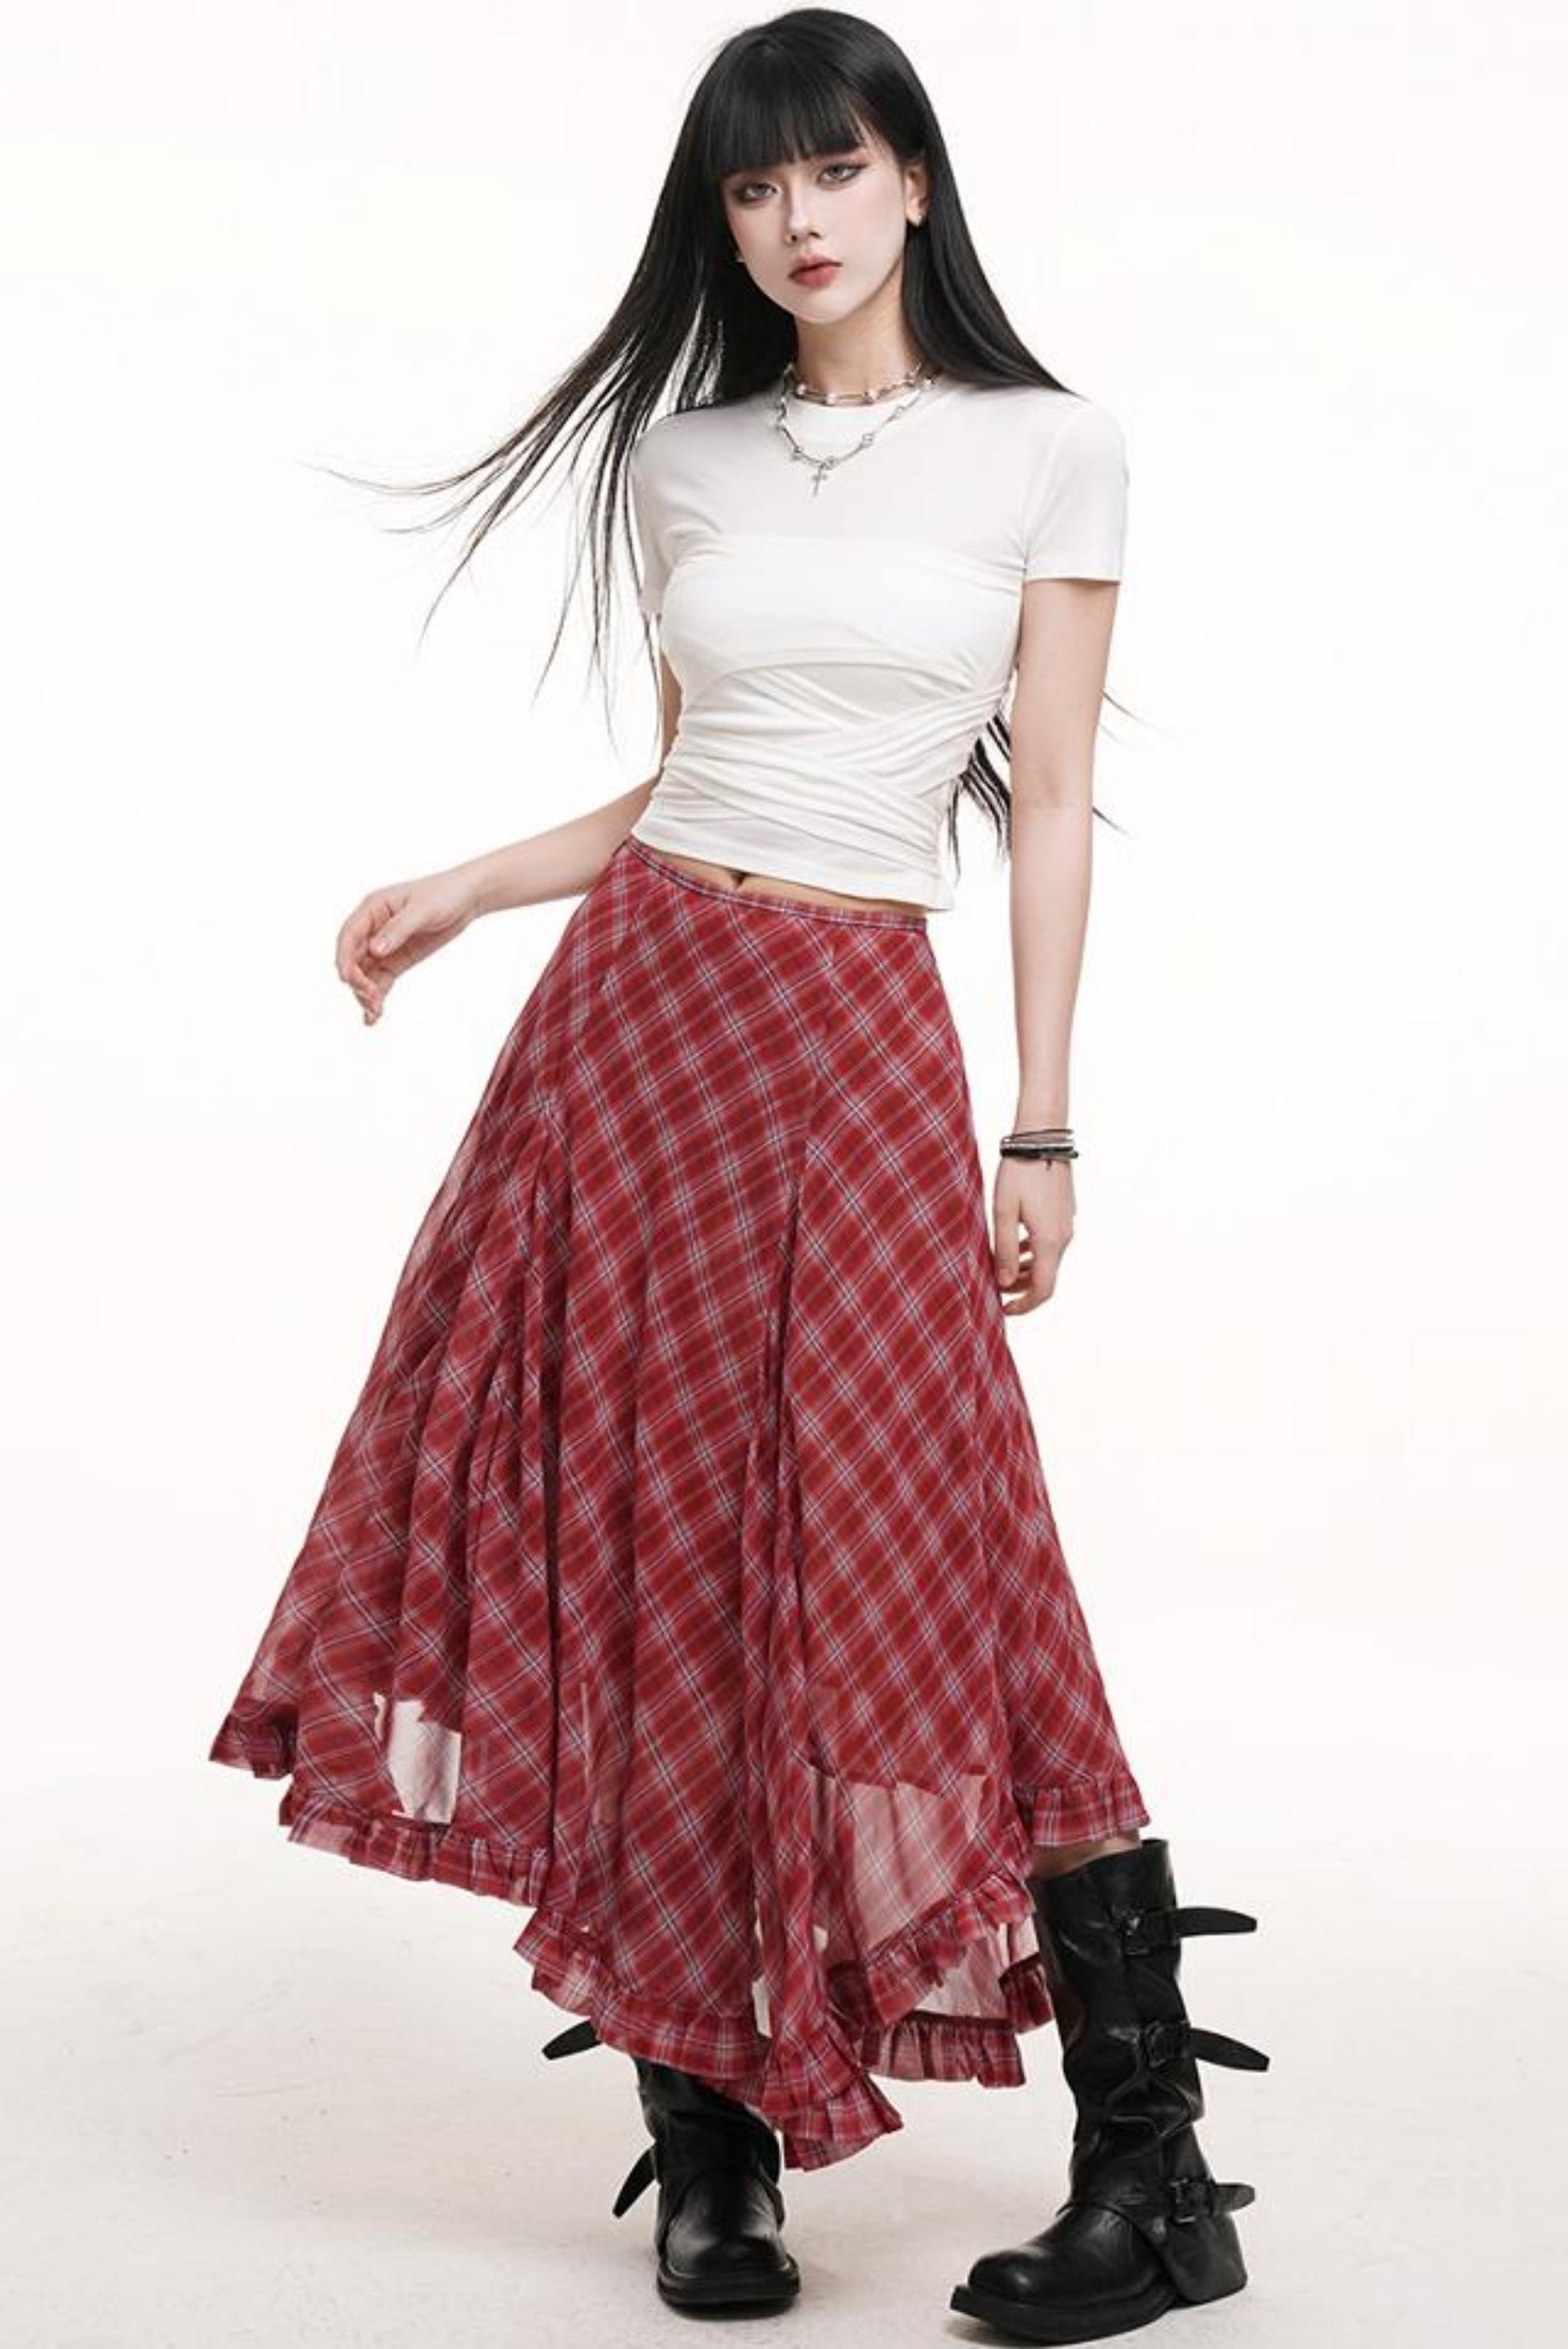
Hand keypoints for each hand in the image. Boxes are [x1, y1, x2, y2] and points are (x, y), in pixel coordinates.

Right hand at [335, 867, 480, 1023]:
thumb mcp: (423, 910)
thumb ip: (398, 929)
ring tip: (375, 1013)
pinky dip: (377, 996)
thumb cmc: (444, 894)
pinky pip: (381, 980)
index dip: (345, 958)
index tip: (347, 979)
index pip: (350, 936)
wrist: (466, 898)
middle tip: (370, 999)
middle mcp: (373, 928)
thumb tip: (375, 950)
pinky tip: (375, 1016)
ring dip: (365, 993)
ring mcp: (384, 946)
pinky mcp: (397, 959)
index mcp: (373, 908)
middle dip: (357, 981)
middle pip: (354, 958)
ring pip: (365, 973)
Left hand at [992, 1152, 1073, 1315]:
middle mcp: (1064, 1237)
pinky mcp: (1064, 1213)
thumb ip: (1004, 1251)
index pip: (1043, 1290)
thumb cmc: (1018, 1172)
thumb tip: (1004, 1283)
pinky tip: (1014, 1243)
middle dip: (1020, 1287)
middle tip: (993, 1285)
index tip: (1004, 1309)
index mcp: (1049, 1241)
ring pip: (1047, 1259)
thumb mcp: (1002, 1212)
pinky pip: (1050, 1243)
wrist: (1042, 1138)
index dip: (1025, 1306)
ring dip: (1025, 1269)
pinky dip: (1033, 1251)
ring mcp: (1066, 1225)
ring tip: (999, 1264)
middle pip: (1045, 1277)